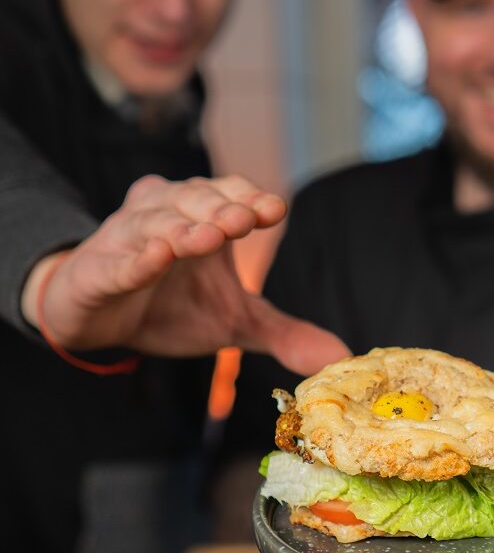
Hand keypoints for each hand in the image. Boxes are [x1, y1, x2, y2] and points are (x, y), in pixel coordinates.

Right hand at [21, 174, 350, 375]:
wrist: (100, 322)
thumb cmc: (173, 307)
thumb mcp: (236, 322)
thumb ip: (285, 333)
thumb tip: (340, 357)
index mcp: (203, 217)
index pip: (231, 195)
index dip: (251, 200)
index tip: (275, 211)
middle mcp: (164, 215)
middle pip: (194, 199)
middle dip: (220, 208)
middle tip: (243, 220)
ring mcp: (126, 239)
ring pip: (154, 224)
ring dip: (182, 229)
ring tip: (208, 237)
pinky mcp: (94, 272)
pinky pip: (116, 263)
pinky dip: (135, 262)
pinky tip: (154, 259)